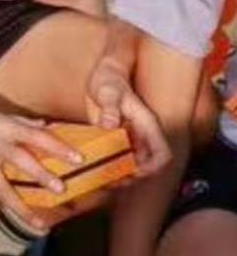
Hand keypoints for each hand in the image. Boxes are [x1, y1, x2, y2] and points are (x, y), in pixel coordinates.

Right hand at [0, 73, 83, 230]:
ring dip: (21, 206)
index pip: (37, 136)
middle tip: (62, 191)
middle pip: (23, 163)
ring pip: (2, 187)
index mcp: (3, 125)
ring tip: (39, 221)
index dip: (58, 147)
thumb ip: (19, 122)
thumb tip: (44, 126)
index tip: (78, 158)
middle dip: (43, 178)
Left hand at [86, 56, 170, 178]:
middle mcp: (140, 135)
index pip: (161, 154)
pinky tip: (93, 167)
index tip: (133, 172)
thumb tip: (110, 124)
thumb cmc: (109, 80)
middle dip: (130, 177)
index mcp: (147, 125)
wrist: (102, 75)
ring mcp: (128, 138)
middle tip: (110, 180)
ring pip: (130, 165)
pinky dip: (107, 166)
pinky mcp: (115, 139)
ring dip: (118, 174)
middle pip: (145, 166)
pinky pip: (115, 158)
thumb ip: (110, 107)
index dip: (151, 168)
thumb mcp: (108, 92)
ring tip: (100, 179)